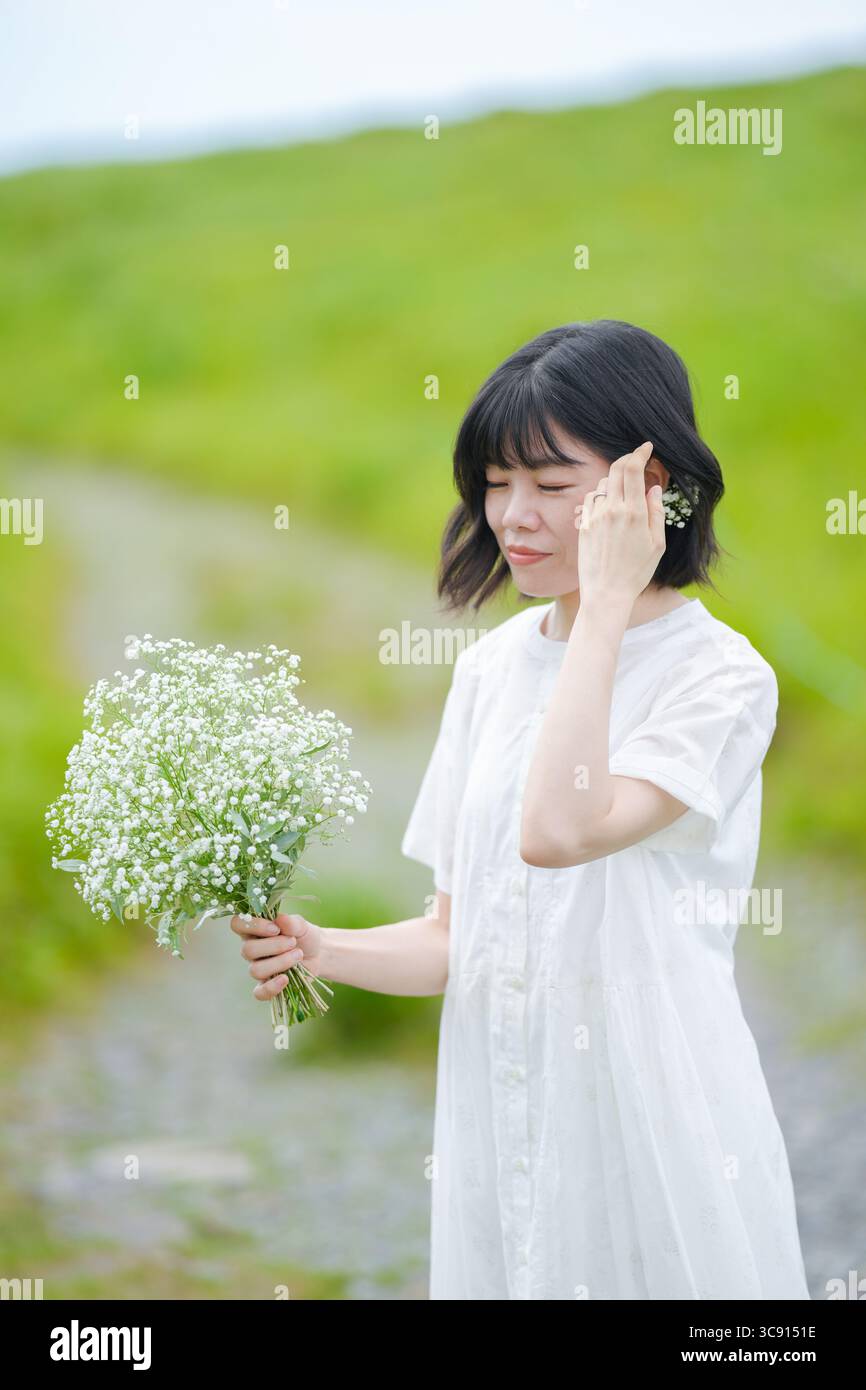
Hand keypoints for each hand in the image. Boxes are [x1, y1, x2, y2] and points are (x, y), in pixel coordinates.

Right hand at [230, 912, 325, 1000]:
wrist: (318, 954)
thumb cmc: (304, 935)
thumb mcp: (302, 925)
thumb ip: (292, 922)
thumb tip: (280, 920)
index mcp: (254, 930)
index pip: (238, 924)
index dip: (253, 926)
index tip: (275, 928)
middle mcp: (252, 949)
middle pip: (247, 950)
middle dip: (273, 946)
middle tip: (293, 942)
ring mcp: (258, 968)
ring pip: (255, 970)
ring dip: (280, 962)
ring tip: (298, 955)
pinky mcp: (267, 985)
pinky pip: (260, 992)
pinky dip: (272, 987)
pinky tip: (286, 979)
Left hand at [574, 441, 665, 607]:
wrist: (606, 594)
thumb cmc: (636, 573)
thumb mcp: (657, 544)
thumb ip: (656, 513)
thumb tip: (653, 488)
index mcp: (634, 513)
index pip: (633, 469)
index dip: (639, 452)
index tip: (646, 447)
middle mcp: (612, 510)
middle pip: (615, 469)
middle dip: (626, 459)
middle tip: (635, 459)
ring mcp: (595, 517)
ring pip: (602, 484)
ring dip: (613, 481)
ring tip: (623, 492)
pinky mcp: (583, 526)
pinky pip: (590, 500)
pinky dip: (599, 497)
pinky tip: (606, 506)